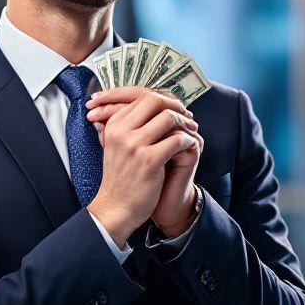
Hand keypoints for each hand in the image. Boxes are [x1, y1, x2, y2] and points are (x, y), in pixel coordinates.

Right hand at [84, 88, 198, 246]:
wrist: (116, 208)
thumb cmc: (120, 178)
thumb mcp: (115, 147)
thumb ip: (127, 127)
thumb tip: (150, 107)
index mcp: (114, 125)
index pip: (141, 97)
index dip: (163, 101)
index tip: (175, 110)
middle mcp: (121, 131)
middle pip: (154, 100)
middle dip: (174, 106)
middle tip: (186, 116)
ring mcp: (134, 145)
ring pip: (168, 117)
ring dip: (184, 123)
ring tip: (190, 132)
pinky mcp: (148, 160)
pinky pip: (176, 139)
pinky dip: (187, 140)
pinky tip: (189, 147)